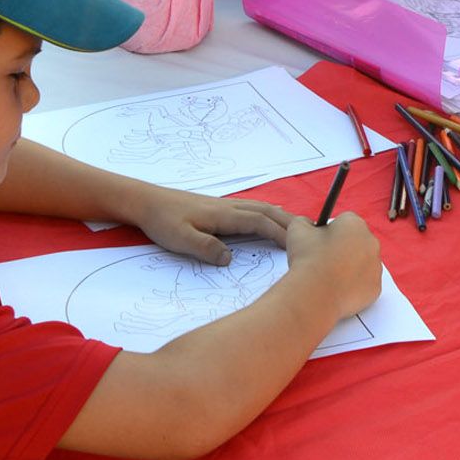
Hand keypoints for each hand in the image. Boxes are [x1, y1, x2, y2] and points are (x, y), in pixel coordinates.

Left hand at [129, 189, 290, 265]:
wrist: (146, 201)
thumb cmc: (163, 221)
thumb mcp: (180, 239)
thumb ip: (205, 248)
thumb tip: (230, 258)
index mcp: (224, 215)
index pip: (260, 222)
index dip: (281, 233)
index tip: (300, 245)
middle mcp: (229, 207)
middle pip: (268, 211)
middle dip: (290, 223)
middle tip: (313, 236)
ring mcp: (225, 206)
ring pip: (262, 208)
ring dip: (282, 217)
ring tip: (300, 228)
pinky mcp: (219, 208)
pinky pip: (252, 208)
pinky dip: (269, 213)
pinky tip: (271, 218)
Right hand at [283, 212, 382, 318]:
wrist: (315, 294)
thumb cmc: (307, 258)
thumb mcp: (297, 229)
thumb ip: (304, 221)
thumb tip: (307, 224)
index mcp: (355, 224)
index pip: (344, 222)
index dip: (331, 231)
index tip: (321, 242)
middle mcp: (371, 242)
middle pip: (357, 241)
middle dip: (344, 247)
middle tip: (325, 260)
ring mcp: (376, 266)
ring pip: (363, 262)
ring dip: (350, 266)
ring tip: (330, 276)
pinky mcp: (375, 287)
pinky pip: (365, 283)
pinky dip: (354, 285)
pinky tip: (339, 288)